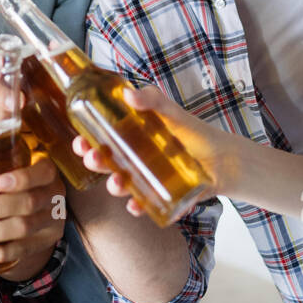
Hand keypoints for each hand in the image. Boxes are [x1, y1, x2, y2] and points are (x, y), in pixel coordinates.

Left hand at [0, 112, 65, 280]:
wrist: (36, 212)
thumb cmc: (14, 178)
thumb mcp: (7, 159)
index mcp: (47, 170)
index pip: (41, 173)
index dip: (22, 178)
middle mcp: (54, 195)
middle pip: (29, 204)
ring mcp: (51, 221)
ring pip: (24, 230)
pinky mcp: (44, 242)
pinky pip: (23, 250)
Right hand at [72, 83, 238, 217]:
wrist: (223, 158)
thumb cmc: (193, 132)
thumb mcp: (171, 112)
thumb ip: (152, 100)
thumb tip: (128, 94)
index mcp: (130, 139)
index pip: (101, 141)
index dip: (86, 143)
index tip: (79, 141)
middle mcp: (134, 161)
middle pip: (106, 164)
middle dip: (95, 163)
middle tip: (92, 158)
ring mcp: (145, 180)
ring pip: (122, 186)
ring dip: (114, 186)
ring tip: (117, 182)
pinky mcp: (160, 197)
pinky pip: (144, 205)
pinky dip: (139, 207)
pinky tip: (136, 206)